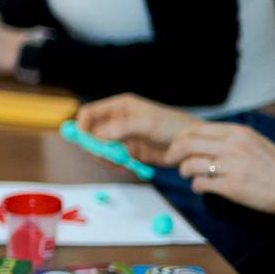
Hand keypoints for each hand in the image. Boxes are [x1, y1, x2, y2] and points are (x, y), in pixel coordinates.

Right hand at [77, 94, 196, 165]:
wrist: (192, 145)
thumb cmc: (172, 126)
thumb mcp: (146, 123)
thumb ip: (120, 127)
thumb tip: (96, 135)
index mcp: (119, 107)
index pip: (89, 113)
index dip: (82, 126)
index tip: (83, 140)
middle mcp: (116, 121)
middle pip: (90, 133)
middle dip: (93, 145)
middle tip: (101, 156)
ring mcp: (122, 138)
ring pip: (100, 149)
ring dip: (105, 157)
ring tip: (120, 162)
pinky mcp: (128, 152)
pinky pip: (112, 160)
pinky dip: (115, 165)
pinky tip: (127, 166)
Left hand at [164, 122, 274, 216]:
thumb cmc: (273, 166)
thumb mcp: (252, 142)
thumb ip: (229, 138)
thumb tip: (200, 138)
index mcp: (237, 133)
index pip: (195, 129)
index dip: (180, 138)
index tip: (176, 145)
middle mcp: (233, 147)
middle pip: (187, 144)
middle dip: (173, 153)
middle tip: (170, 160)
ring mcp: (232, 166)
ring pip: (190, 164)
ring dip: (184, 171)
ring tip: (188, 175)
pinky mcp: (232, 187)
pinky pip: (201, 184)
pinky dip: (196, 186)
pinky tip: (201, 187)